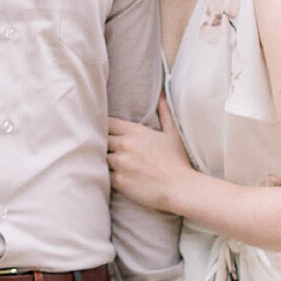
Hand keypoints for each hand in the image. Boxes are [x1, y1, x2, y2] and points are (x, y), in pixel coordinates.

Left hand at [107, 94, 195, 213]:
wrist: (180, 188)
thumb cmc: (178, 161)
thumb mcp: (173, 134)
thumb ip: (165, 112)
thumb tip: (163, 93)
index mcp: (136, 131)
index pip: (108, 123)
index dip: (105, 128)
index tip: (107, 134)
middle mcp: (125, 144)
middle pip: (100, 139)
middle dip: (103, 144)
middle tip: (107, 150)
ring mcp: (121, 163)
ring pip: (100, 157)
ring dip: (103, 160)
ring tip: (107, 164)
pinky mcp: (119, 181)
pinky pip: (103, 175)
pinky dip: (106, 176)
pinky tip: (113, 177)